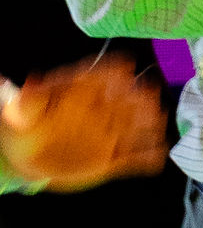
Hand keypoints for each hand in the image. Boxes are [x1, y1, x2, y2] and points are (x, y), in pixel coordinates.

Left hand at [0, 52, 166, 190]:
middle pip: (126, 99)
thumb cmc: (24, 127)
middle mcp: (101, 110)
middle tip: (148, 97)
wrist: (25, 158)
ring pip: (135, 126)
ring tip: (157, 124)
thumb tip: (29, 83)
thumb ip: (27, 99)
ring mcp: (108, 134)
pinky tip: (156, 158)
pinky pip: (133, 159)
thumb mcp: (19, 111)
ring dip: (149, 124)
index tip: (124, 69)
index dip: (113, 71)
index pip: (102, 75)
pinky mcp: (111, 159)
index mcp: (81, 92)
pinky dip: (146, 158)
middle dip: (138, 97)